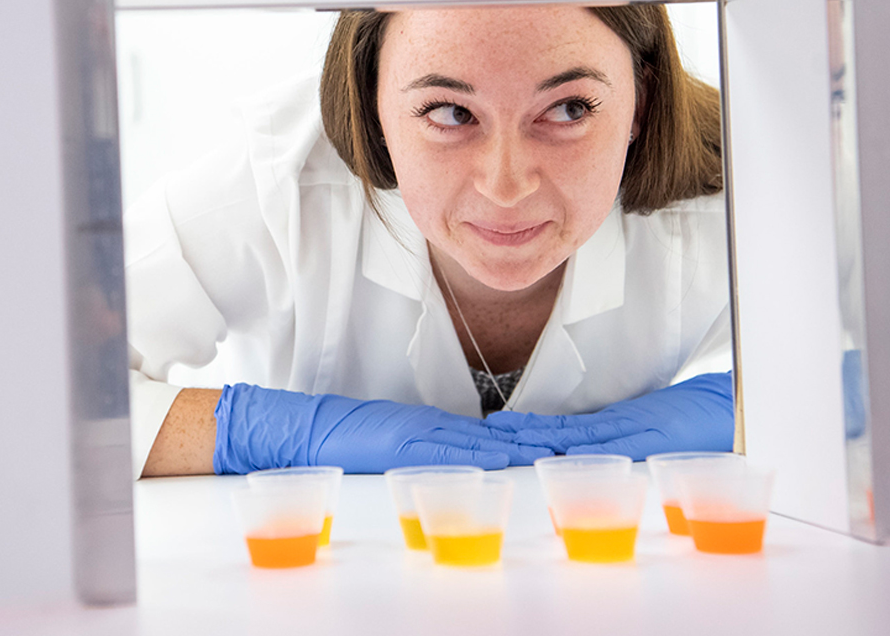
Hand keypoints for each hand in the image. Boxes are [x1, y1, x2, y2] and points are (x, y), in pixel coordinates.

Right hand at [213, 384, 552, 473]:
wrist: (314, 429)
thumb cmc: (352, 439)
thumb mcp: (399, 443)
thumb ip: (432, 449)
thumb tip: (463, 464)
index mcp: (439, 426)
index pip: (494, 433)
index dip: (529, 437)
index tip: (563, 443)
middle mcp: (439, 426)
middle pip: (498, 433)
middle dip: (537, 441)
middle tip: (576, 446)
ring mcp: (425, 432)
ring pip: (482, 440)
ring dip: (520, 447)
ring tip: (557, 452)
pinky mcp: (408, 442)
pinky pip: (450, 450)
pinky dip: (481, 455)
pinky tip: (506, 459)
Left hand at [483, 372, 733, 459]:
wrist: (728, 409)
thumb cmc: (696, 423)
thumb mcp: (654, 431)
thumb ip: (622, 437)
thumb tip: (580, 449)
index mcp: (612, 427)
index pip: (560, 429)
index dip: (527, 429)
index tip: (496, 431)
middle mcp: (613, 429)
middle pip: (558, 430)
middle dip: (521, 432)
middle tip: (487, 431)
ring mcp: (626, 430)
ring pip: (572, 432)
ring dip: (536, 434)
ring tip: (501, 432)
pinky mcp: (643, 434)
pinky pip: (604, 441)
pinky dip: (579, 445)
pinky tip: (555, 447)